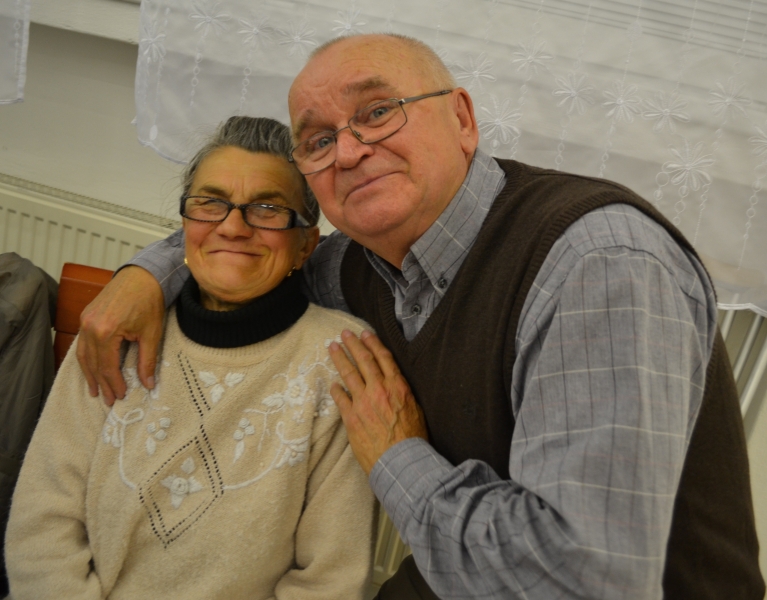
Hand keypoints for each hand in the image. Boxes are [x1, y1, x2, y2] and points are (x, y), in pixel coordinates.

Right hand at [76, 266, 164, 404]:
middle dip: (101, 383)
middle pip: (94, 363)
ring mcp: (85, 320)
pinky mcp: (86, 315)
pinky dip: (86, 358)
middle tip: (108, 400)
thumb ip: (148, 361)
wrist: (142, 275)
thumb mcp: (151, 333)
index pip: (108, 366)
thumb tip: (148, 384)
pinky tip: (91, 368)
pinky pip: (82, 342)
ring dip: (89, 373)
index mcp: (106, 331)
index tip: (120, 395)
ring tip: (95, 390)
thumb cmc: (149, 301)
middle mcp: (90, 326)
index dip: (114, 383)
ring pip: (83, 354)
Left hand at [328, 330, 427, 474]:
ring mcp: (363, 403)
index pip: (383, 358)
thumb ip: (402, 393)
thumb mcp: (415, 408)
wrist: (401, 461)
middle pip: (363, 360)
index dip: (373, 343)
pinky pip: (340, 398)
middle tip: (344, 334)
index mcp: (397, 386)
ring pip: (348, 374)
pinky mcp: (351, 417)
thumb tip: (394, 385)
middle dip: (353, 344)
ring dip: (340, 358)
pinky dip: (336, 389)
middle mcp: (379, 390)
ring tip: (332, 348)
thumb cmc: (412, 438)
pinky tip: (333, 384)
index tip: (365, 333)